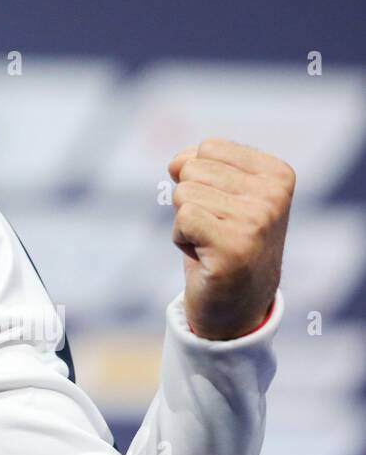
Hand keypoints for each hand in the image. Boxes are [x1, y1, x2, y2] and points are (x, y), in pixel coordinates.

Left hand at [167, 138, 292, 339]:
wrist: (235, 306)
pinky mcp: (234, 246)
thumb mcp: (221, 193)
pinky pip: (182, 219)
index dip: (200, 180)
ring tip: (211, 244)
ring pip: (183, 193)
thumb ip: (202, 164)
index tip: (222, 210)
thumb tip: (176, 163)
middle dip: (190, 201)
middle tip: (214, 231)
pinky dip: (181, 239)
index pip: (208, 147)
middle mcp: (274, 195)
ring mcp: (257, 221)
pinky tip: (205, 257)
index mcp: (278, 174)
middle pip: (192, 169)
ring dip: (185, 222)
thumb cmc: (221, 242)